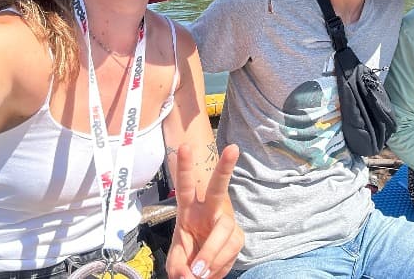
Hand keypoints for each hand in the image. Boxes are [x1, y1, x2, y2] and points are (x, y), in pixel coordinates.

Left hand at [166, 144, 242, 278]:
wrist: (203, 270)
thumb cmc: (187, 257)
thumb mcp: (176, 262)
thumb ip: (178, 267)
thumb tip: (189, 275)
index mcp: (189, 210)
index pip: (186, 187)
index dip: (185, 168)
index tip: (184, 147)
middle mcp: (210, 211)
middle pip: (218, 188)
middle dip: (225, 168)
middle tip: (233, 149)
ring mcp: (226, 223)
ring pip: (224, 230)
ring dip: (211, 253)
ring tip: (198, 273)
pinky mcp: (237, 237)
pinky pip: (231, 251)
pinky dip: (219, 265)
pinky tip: (209, 273)